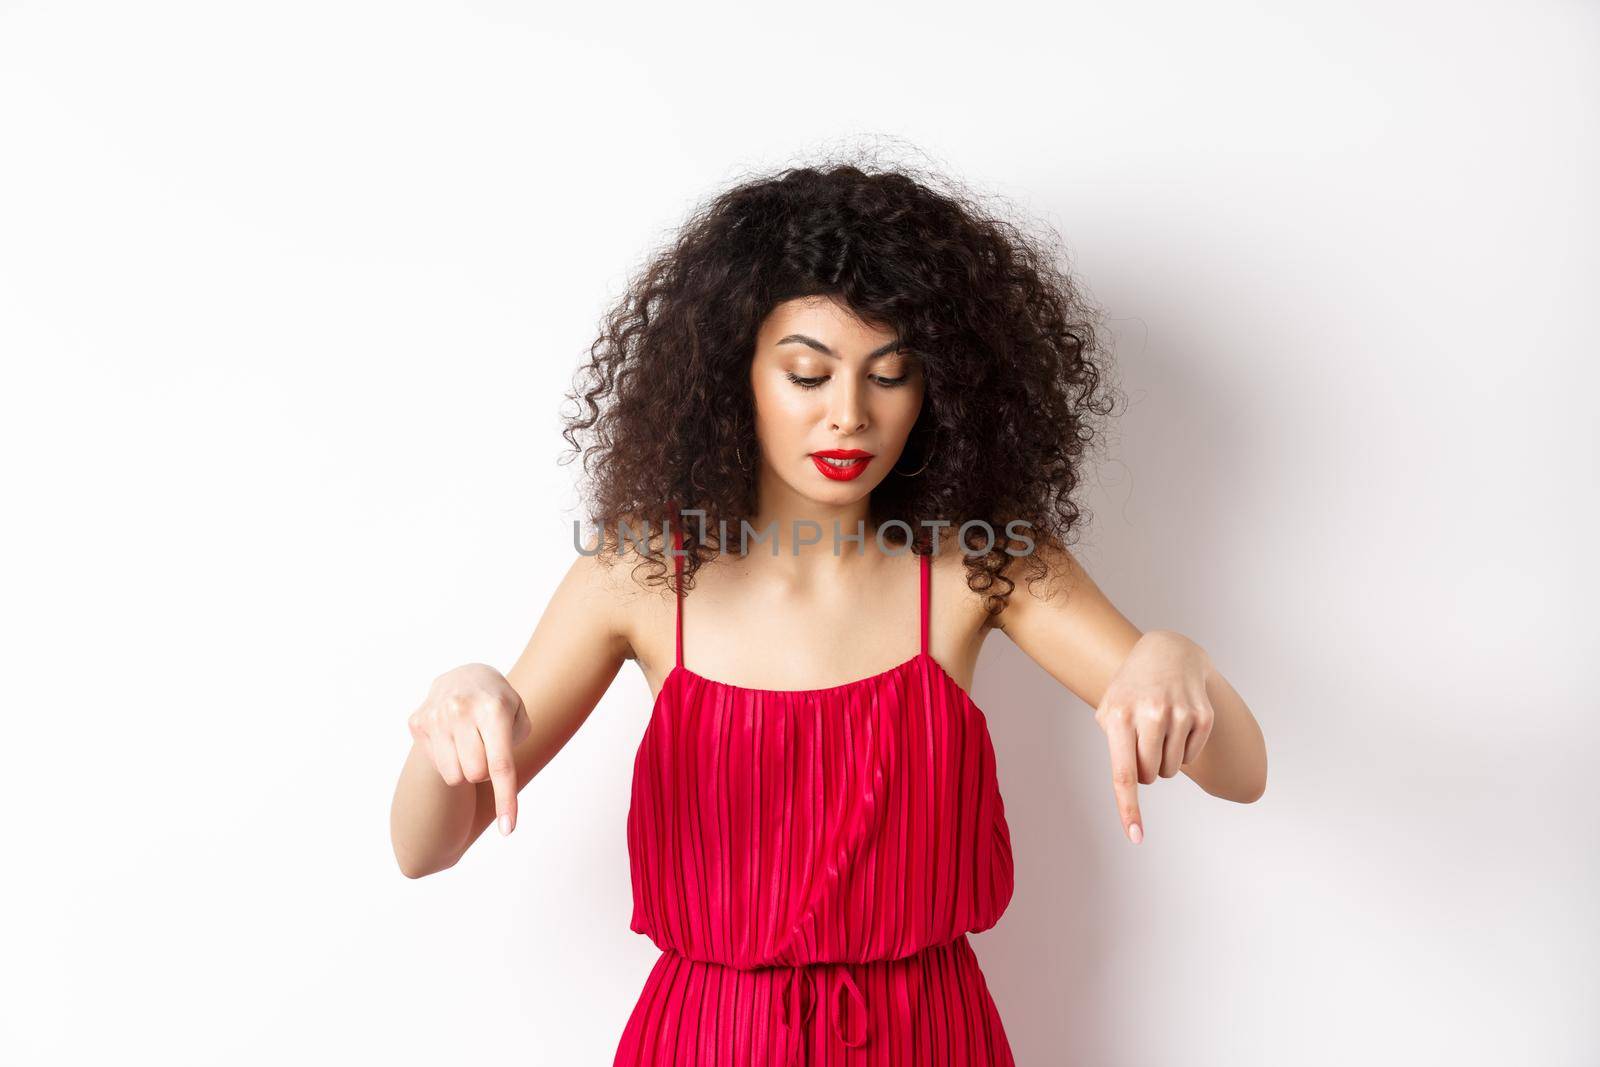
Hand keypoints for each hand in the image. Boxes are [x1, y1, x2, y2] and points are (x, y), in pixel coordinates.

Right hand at [408, 663, 532, 835]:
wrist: (466, 675)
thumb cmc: (499, 704)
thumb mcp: (519, 716)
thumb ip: (514, 746)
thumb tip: (495, 778)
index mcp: (493, 709)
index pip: (500, 764)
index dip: (505, 799)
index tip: (509, 830)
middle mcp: (461, 710)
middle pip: (476, 774)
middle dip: (485, 769)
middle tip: (486, 745)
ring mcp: (435, 716)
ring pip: (454, 776)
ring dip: (466, 767)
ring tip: (469, 741)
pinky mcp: (418, 722)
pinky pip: (438, 765)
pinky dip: (448, 757)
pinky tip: (452, 735)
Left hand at [1093, 631, 1215, 843]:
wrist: (1167, 653)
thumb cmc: (1131, 690)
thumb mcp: (1110, 710)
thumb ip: (1114, 746)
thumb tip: (1130, 784)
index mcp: (1119, 716)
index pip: (1124, 773)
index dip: (1129, 808)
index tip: (1136, 837)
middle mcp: (1150, 714)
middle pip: (1149, 776)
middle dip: (1145, 770)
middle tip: (1142, 744)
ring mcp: (1180, 714)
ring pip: (1171, 770)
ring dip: (1163, 762)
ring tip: (1158, 730)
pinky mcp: (1203, 716)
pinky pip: (1191, 757)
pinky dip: (1182, 750)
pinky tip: (1177, 724)